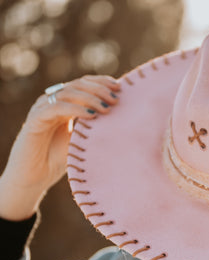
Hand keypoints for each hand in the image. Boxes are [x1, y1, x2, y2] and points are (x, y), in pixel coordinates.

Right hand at [0, 75, 120, 219]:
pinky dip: (75, 109)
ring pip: (67, 92)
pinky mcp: (35, 120)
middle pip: (77, 84)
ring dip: (90, 98)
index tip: (119, 87)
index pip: (83, 83)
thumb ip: (95, 126)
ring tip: (106, 108)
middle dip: (99, 89)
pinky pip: (56, 108)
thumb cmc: (59, 160)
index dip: (101, 82)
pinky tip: (91, 116)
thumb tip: (122, 117)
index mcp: (64, 103)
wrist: (35, 178)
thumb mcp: (82, 140)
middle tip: (115, 99)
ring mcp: (42, 109)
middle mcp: (52, 102)